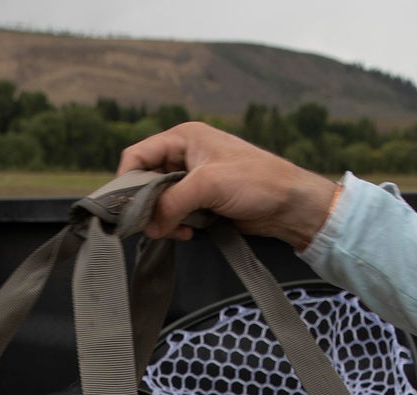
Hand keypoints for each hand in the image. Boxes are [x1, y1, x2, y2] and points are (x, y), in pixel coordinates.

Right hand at [118, 123, 339, 246]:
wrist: (290, 205)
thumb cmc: (256, 182)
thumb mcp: (208, 185)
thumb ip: (171, 203)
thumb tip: (147, 226)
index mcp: (183, 138)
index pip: (138, 155)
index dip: (127, 181)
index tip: (126, 209)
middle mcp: (184, 156)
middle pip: (146, 181)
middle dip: (149, 206)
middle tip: (155, 226)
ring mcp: (193, 180)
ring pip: (159, 202)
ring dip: (164, 220)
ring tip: (181, 231)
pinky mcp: (202, 201)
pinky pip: (175, 214)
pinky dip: (177, 226)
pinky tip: (191, 233)